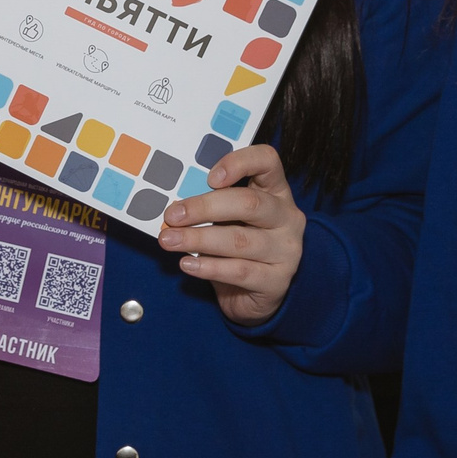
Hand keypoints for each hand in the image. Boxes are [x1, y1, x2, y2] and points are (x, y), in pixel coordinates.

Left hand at [159, 144, 305, 324]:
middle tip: (172, 215)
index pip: (267, 161)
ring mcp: (286, 250)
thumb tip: (174, 206)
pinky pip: (239, 271)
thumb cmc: (237, 249)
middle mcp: (287, 217)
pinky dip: (209, 267)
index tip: (210, 177)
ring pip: (239, 240)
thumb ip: (211, 206)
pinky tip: (187, 264)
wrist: (253, 296)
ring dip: (198, 239)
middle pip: (249, 203)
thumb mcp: (228, 220)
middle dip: (205, 207)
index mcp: (275, 191)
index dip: (240, 163)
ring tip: (169, 240)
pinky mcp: (277, 281)